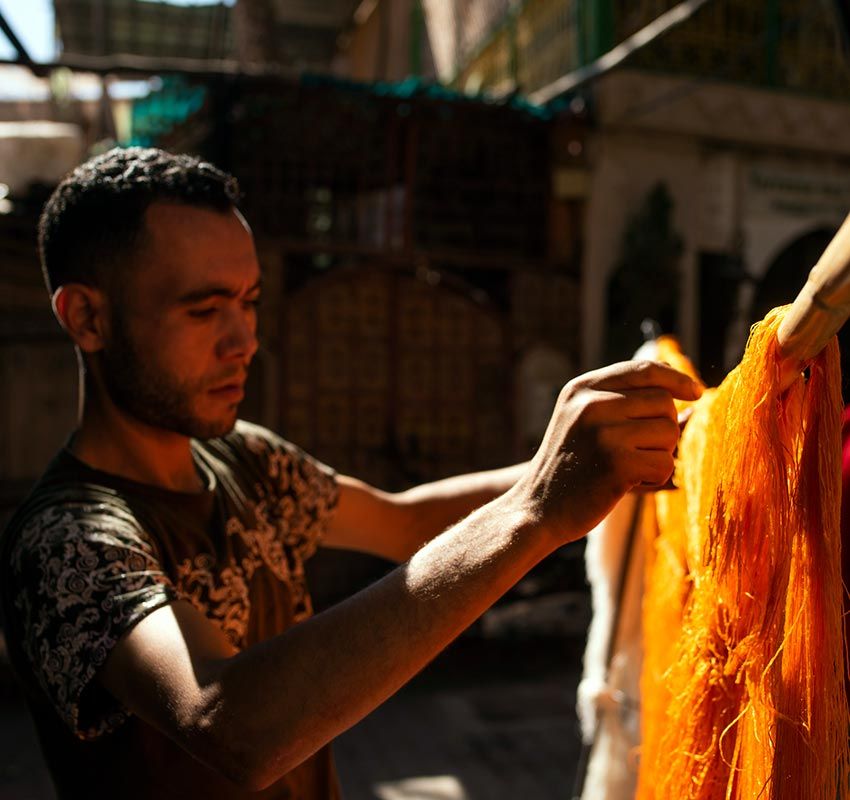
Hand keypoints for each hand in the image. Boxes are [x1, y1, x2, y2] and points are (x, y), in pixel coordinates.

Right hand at [511, 360, 702, 543]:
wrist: (537, 509)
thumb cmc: (571, 468)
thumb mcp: (587, 423)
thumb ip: (630, 405)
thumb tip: (694, 397)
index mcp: (582, 388)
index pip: (644, 370)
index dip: (676, 378)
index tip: (695, 392)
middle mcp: (591, 403)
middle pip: (663, 402)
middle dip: (663, 429)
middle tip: (639, 452)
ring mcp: (603, 432)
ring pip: (669, 432)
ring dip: (660, 455)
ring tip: (628, 468)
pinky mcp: (616, 463)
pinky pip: (666, 465)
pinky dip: (655, 479)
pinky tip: (626, 485)